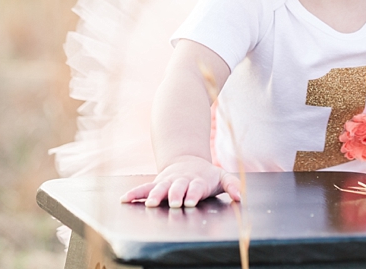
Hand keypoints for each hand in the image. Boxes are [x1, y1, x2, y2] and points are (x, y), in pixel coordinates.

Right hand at [120, 156, 241, 207]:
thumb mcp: (221, 177)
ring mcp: (168, 182)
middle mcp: (181, 181)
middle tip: (174, 203)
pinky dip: (135, 193)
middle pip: (177, 187)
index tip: (191, 201)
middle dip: (175, 195)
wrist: (188, 161)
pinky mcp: (156, 184)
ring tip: (150, 204)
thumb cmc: (206, 175)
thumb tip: (240, 197)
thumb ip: (232, 185)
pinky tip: (125, 199)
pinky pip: (144, 188)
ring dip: (155, 195)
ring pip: (160, 187)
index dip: (194, 193)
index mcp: (197, 180)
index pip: (196, 187)